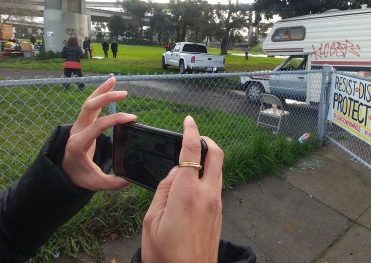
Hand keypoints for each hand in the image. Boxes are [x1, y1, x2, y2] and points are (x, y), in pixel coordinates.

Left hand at [62, 77, 135, 190]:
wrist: (63, 172)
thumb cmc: (78, 176)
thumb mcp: (94, 183)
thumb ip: (112, 183)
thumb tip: (130, 180)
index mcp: (78, 144)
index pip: (97, 126)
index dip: (115, 120)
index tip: (131, 119)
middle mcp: (76, 131)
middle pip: (89, 108)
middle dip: (106, 98)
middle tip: (124, 94)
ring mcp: (78, 125)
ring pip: (88, 102)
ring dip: (101, 91)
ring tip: (114, 80)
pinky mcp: (83, 122)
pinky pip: (90, 104)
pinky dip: (99, 93)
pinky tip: (109, 85)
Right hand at [142, 116, 223, 262]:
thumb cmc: (166, 256)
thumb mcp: (151, 222)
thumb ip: (162, 192)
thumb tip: (173, 174)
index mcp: (187, 193)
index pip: (192, 151)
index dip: (191, 131)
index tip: (188, 121)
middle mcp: (207, 194)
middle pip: (216, 154)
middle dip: (206, 140)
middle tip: (193, 137)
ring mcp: (216, 204)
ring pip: (218, 169)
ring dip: (208, 157)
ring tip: (190, 160)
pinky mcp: (219, 213)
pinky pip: (217, 184)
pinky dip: (208, 174)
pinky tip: (192, 183)